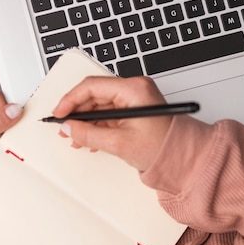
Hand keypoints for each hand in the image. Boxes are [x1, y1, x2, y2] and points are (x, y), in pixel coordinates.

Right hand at [52, 76, 171, 171]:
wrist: (184, 159)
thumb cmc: (164, 148)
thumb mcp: (120, 143)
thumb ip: (90, 135)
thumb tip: (70, 129)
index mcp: (134, 89)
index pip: (92, 86)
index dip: (71, 99)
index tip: (59, 113)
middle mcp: (135, 89)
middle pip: (94, 94)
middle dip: (77, 112)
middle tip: (64, 127)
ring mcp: (135, 99)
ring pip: (100, 105)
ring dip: (86, 121)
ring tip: (75, 137)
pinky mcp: (135, 110)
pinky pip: (109, 113)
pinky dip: (97, 125)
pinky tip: (88, 138)